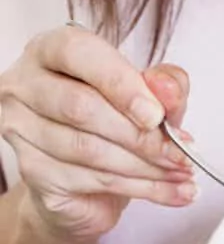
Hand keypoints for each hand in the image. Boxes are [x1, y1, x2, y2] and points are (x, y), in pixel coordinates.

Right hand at [0, 25, 195, 241]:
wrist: (85, 186)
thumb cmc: (112, 128)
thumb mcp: (148, 99)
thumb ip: (164, 88)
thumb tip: (168, 89)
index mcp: (51, 51)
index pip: (77, 53)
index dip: (121, 84)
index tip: (156, 114)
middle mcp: (25, 85)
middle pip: (81, 108)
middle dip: (141, 136)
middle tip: (181, 154)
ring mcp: (21, 129)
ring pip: (89, 149)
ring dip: (147, 166)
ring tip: (182, 174)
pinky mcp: (33, 171)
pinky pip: (93, 180)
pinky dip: (144, 189)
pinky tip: (173, 192)